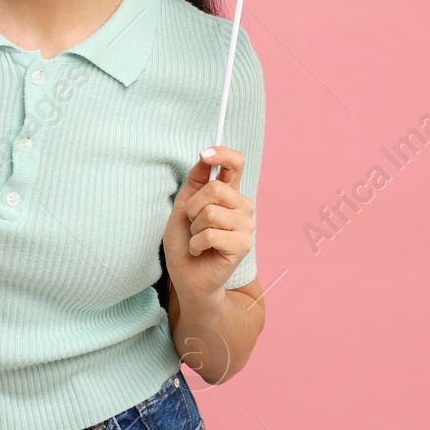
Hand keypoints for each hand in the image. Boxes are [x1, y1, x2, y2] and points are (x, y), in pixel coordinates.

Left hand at [162, 145, 254, 304]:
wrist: (186, 275)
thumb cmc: (185, 241)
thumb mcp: (183, 206)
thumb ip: (195, 182)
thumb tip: (204, 156)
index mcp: (229, 193)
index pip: (235, 164)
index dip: (223, 155)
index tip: (205, 154)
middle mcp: (242, 206)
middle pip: (216, 188)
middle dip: (193, 207)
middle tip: (193, 223)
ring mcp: (246, 225)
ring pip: (211, 212)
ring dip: (194, 228)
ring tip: (198, 239)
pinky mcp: (243, 245)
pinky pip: (210, 234)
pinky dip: (196, 244)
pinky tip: (200, 251)